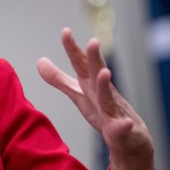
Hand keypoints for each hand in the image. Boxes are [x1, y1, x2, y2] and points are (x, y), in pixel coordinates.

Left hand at [36, 28, 156, 169]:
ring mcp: (114, 111)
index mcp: (90, 85)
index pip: (80, 64)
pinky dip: (123, 126)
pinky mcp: (123, 131)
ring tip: (104, 72)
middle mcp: (103, 94)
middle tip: (93, 41)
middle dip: (95, 58)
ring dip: (106, 85)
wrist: (130, 139)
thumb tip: (39, 61)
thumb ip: (59, 79)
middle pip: (97, 74)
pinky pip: (122, 129)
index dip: (72, 49)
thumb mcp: (78, 94)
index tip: (65, 31)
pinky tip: (125, 123)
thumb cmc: (103, 112)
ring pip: (109, 97)